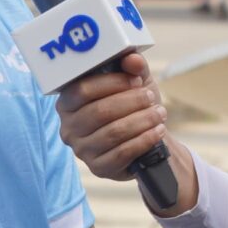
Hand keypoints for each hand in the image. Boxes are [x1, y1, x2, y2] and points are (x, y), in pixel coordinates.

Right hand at [55, 51, 194, 214]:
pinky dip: (144, 140)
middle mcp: (69, 128)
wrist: (144, 141)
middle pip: (99, 111)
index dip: (111, 83)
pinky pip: (121, 154)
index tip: (135, 80)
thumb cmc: (132, 107)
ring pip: (112, 133)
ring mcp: (82, 150)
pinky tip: (157, 131)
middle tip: (150, 97)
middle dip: (130, 102)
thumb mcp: (133, 83)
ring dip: (141, 121)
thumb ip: (133, 67)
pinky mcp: (98, 168)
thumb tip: (133, 59)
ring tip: (159, 113)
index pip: (81, 90)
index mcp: (68, 103)